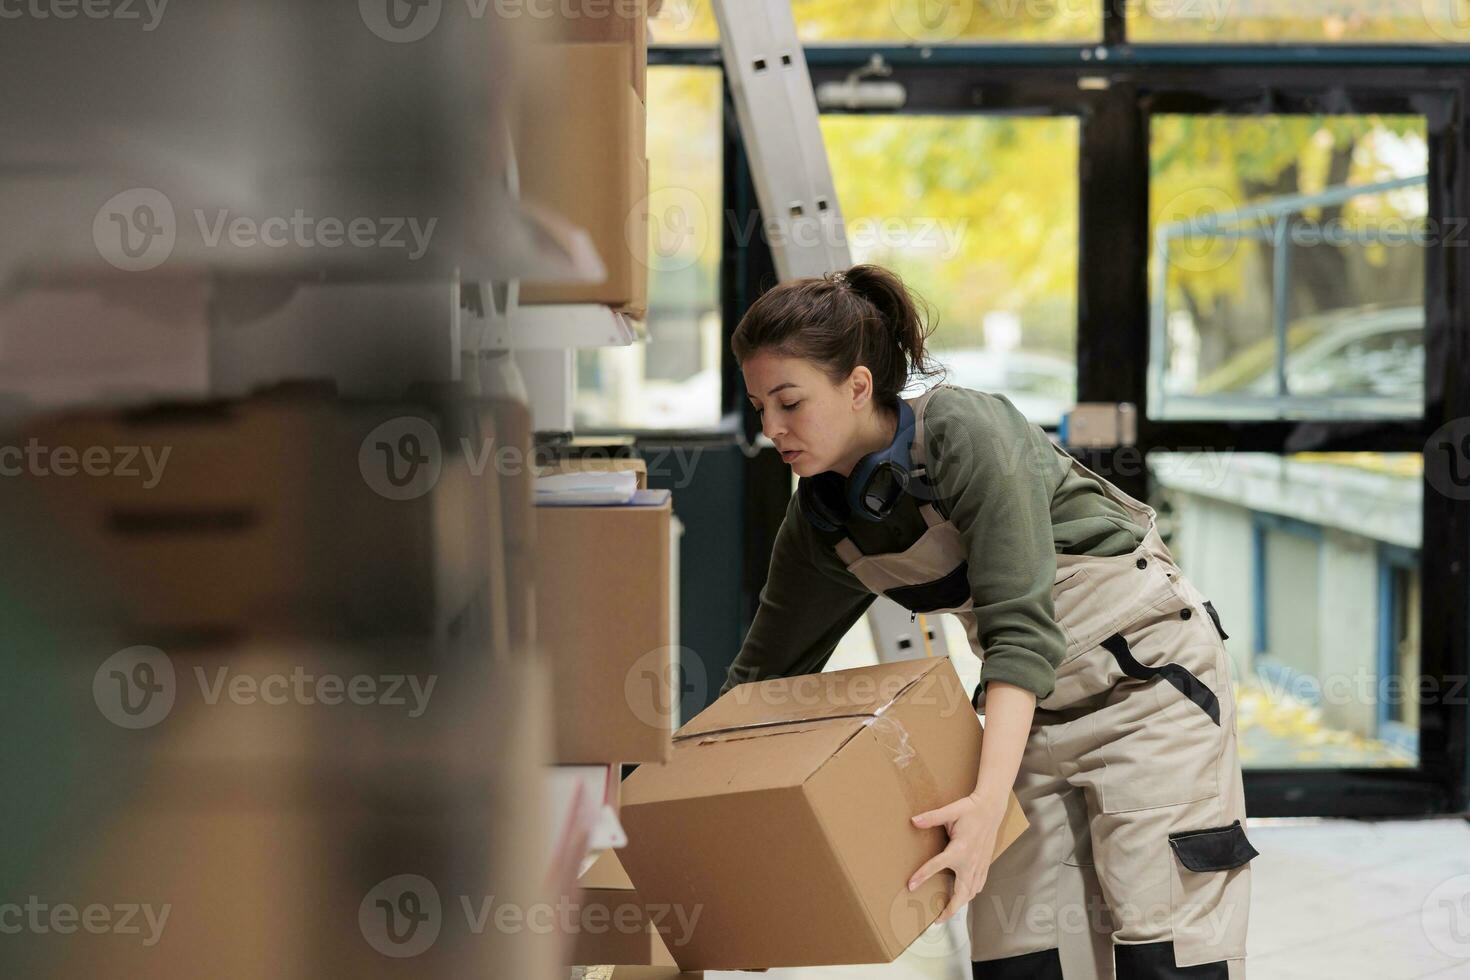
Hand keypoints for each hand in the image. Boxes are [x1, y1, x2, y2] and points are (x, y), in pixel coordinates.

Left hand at [907, 792, 1005, 923]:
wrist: (991, 808)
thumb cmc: (970, 809)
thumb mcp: (950, 811)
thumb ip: (932, 817)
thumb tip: (914, 820)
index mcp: (960, 849)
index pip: (937, 866)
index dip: (923, 876)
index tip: (911, 885)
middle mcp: (971, 861)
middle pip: (961, 893)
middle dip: (950, 909)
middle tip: (937, 920)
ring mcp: (980, 864)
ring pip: (971, 892)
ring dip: (960, 903)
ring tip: (948, 911)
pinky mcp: (985, 864)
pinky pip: (979, 885)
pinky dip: (971, 894)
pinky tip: (965, 895)